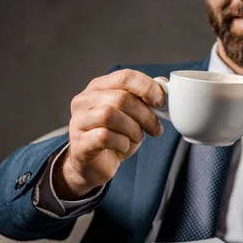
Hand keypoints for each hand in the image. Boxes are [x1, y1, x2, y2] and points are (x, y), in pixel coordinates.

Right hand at [53, 69, 166, 198]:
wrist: (95, 165)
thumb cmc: (115, 137)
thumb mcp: (133, 116)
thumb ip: (144, 98)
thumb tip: (164, 84)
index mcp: (99, 87)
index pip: (125, 76)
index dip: (147, 88)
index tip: (161, 103)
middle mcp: (85, 100)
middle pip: (121, 98)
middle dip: (145, 115)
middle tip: (155, 128)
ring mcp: (79, 121)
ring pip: (110, 115)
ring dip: (133, 129)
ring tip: (137, 138)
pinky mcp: (79, 142)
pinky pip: (104, 136)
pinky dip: (122, 143)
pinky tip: (123, 147)